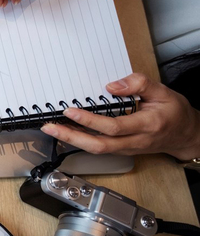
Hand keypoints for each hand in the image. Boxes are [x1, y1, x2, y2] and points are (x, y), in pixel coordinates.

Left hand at [41, 73, 199, 158]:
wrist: (185, 134)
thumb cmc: (174, 113)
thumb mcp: (163, 91)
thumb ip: (139, 84)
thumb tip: (112, 86)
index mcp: (147, 125)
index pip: (113, 126)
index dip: (90, 120)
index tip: (70, 110)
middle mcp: (135, 141)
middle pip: (99, 145)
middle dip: (71, 136)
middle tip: (50, 126)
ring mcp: (127, 149)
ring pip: (96, 149)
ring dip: (72, 140)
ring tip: (52, 129)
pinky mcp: (122, 150)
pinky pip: (99, 148)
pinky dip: (80, 141)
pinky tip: (67, 132)